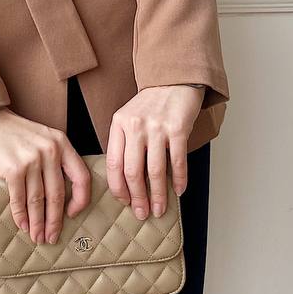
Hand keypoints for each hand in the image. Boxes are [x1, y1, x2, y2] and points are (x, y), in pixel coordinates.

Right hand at [0, 107, 92, 244]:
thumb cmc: (12, 132)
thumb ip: (53, 160)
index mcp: (61, 143)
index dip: (80, 200)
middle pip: (58, 194)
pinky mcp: (12, 167)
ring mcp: (31, 159)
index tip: (73, 214)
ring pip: (38, 200)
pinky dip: (20, 215)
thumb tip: (57, 198)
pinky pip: (19, 198)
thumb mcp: (41, 138)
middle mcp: (50, 150)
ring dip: (37, 222)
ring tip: (37, 236)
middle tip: (52, 237)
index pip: (81, 177)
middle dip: (55, 220)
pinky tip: (22, 225)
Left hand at [106, 85, 205, 219]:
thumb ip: (124, 144)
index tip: (124, 202)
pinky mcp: (177, 128)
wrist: (173, 80)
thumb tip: (125, 183)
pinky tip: (178, 191)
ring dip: (157, 195)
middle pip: (132, 171)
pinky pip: (177, 161)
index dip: (118, 188)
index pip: (113, 164)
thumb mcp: (128, 118)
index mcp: (119, 124)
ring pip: (154, 171)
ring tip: (159, 209)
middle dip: (137, 197)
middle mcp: (135, 126)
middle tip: (142, 213)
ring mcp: (156, 127)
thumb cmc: (150, 105)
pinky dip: (178, 180)